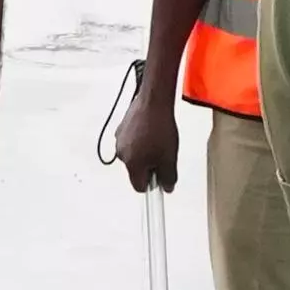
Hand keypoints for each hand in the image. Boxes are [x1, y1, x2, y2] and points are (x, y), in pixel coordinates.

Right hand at [108, 76, 181, 193]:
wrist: (153, 101)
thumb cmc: (160, 128)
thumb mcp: (170, 157)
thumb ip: (168, 176)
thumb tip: (167, 187)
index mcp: (132, 165)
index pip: (139, 187)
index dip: (152, 184)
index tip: (160, 180)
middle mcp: (121, 155)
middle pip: (136, 171)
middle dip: (148, 166)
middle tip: (162, 154)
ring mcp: (119, 140)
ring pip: (133, 155)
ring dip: (144, 152)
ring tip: (157, 139)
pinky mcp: (121, 128)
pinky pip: (131, 141)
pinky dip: (139, 140)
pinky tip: (150, 130)